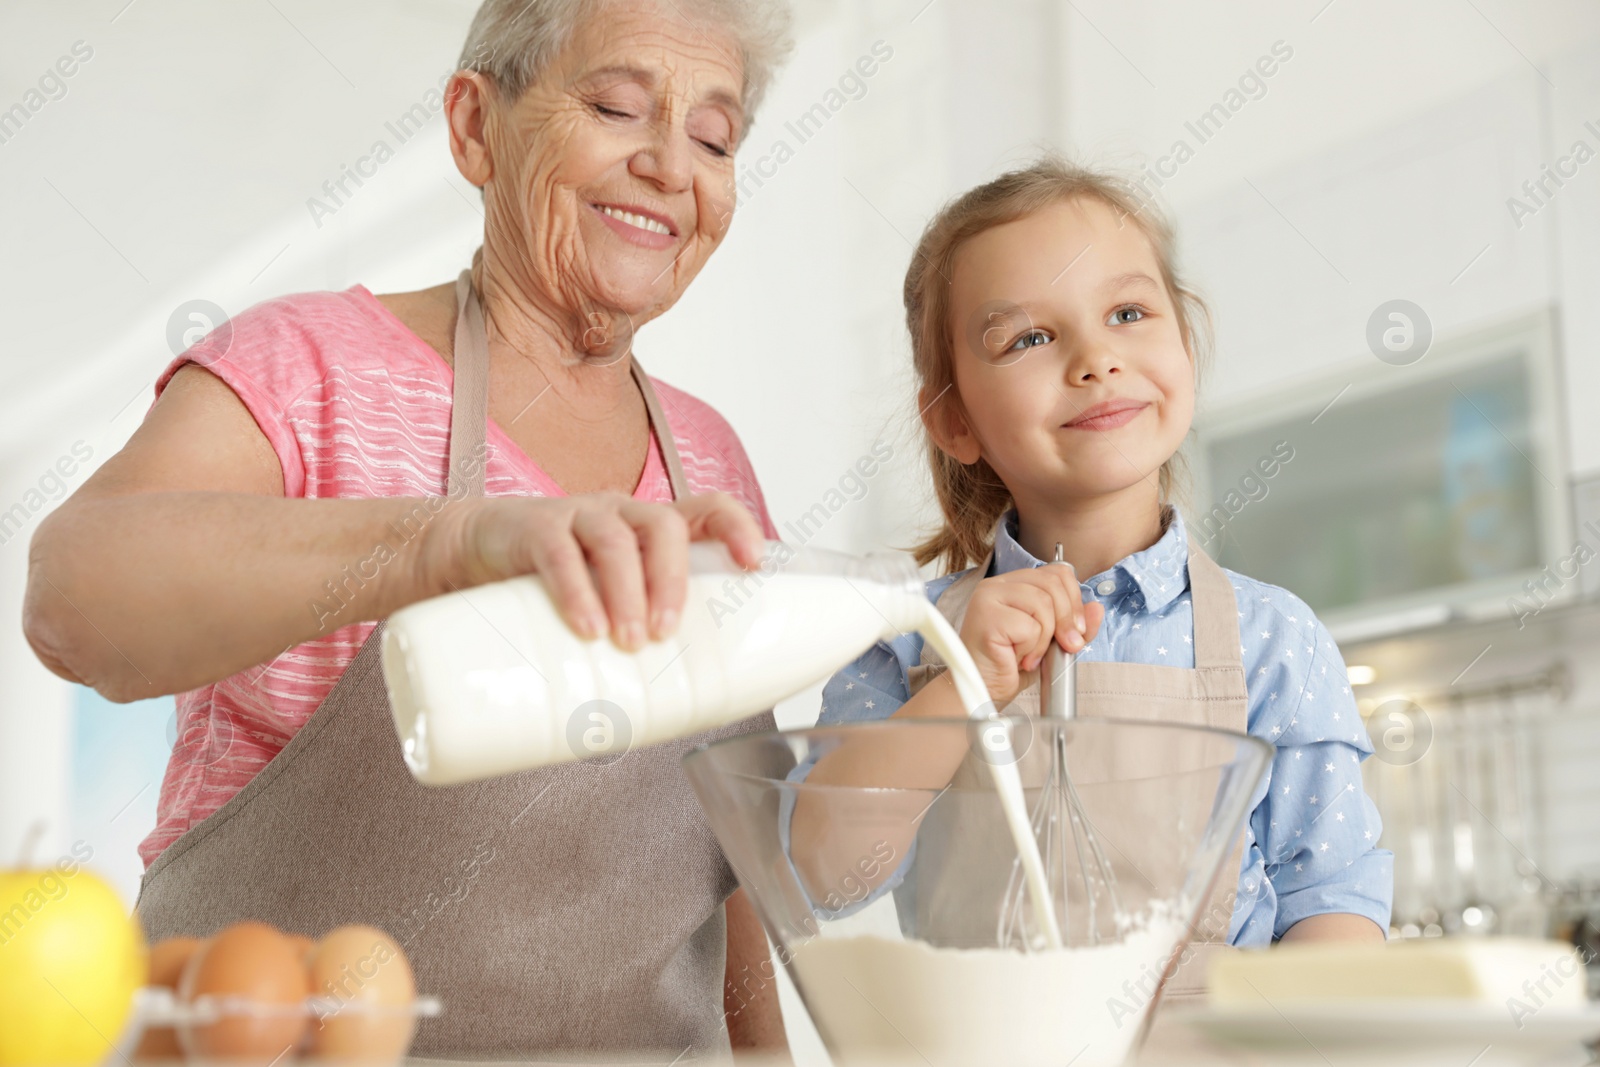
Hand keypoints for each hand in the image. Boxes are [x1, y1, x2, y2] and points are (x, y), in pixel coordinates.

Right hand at [423, 491, 765, 649]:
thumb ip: (639, 633)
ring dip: (627, 593)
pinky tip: (586, 627)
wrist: (473, 552)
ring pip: (614, 541)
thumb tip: (681, 711)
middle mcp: (620, 514)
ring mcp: (577, 516)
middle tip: (663, 633)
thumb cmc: (555, 584)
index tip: (753, 564)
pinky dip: (576, 591)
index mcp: (648, 528)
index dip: (736, 527)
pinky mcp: (533, 529)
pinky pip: (559, 553)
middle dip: (671, 581)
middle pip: (663, 527)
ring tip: (627, 641)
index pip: (706, 508)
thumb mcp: (606, 598)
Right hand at [958, 565, 1104, 708]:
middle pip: (1052, 584)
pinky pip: (1029, 627)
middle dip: (1066, 619)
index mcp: (1013, 584)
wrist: (984, 691)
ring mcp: (988, 598)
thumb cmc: (1010, 666)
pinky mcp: (986, 616)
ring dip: (1045, 638)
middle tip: (1063, 645)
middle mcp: (997, 585)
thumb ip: (1074, 625)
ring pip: (1043, 604)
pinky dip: (1032, 649)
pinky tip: (1018, 659)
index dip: (1074, 600)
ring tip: (1030, 655)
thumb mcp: (1051, 642)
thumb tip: (1096, 608)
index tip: (1076, 629)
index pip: (1056, 572)